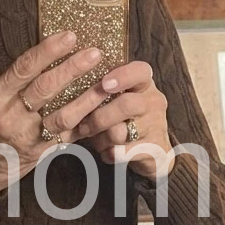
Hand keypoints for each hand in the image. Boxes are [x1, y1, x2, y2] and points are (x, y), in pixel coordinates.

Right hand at [0, 31, 108, 194]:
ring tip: (106, 83)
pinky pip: (69, 134)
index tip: (69, 36)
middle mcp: (10, 117)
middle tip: (94, 54)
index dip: (48, 50)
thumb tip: (48, 55)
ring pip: (62, 114)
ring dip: (88, 98)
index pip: (23, 68)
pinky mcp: (42, 152)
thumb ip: (14, 82)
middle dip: (72, 69)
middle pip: (45, 88)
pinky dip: (87, 121)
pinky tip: (103, 109)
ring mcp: (27, 137)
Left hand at [75, 61, 172, 178]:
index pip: (140, 71)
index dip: (122, 76)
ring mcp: (155, 125)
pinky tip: (107, 150)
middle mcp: (153, 101)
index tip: (104, 84)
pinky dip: (108, 153)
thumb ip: (101, 89)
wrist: (153, 150)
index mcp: (144, 84)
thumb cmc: (125, 117)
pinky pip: (120, 152)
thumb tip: (69, 82)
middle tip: (84, 126)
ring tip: (96, 139)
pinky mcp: (154, 148)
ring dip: (100, 138)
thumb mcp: (117, 98)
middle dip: (99, 118)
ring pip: (119, 133)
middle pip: (126, 105)